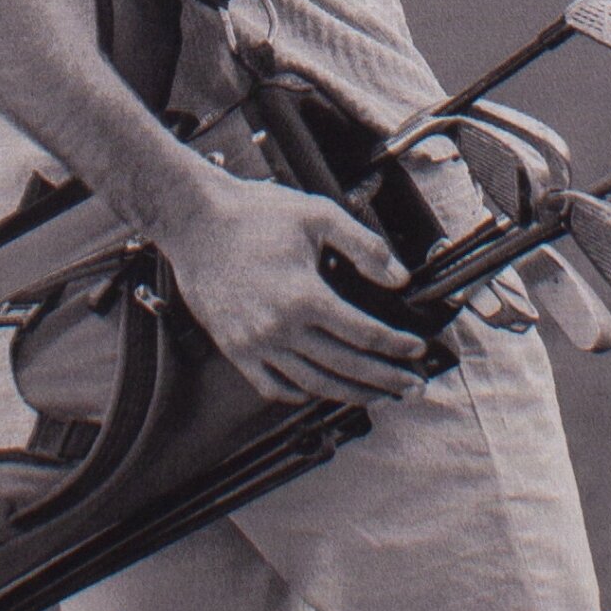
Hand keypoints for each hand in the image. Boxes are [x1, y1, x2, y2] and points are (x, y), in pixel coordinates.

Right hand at [162, 164, 427, 404]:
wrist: (194, 221)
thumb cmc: (253, 214)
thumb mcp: (318, 215)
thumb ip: (364, 247)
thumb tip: (398, 278)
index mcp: (305, 296)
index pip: (364, 333)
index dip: (395, 345)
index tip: (416, 350)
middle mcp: (281, 328)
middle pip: (346, 365)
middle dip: (385, 379)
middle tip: (412, 387)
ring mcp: (255, 344)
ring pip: (313, 384)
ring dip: (350, 393)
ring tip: (377, 396)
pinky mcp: (235, 349)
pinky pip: (272, 386)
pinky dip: (300, 394)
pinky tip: (318, 390)